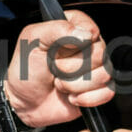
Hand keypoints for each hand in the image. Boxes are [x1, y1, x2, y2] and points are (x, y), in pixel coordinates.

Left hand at [4, 10, 113, 127]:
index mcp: (73, 28)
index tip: (60, 49)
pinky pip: (107, 93)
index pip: (91, 29)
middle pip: (100, 54)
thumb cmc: (26, 69)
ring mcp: (95, 69)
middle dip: (73, 68)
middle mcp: (88, 47)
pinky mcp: (98, 90)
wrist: (24, 103)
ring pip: (104, 74)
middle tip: (56, 70)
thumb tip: (86, 34)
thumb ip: (56, 29)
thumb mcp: (31, 41)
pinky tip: (71, 97)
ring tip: (60, 84)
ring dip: (76, 85)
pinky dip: (86, 99)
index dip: (76, 43)